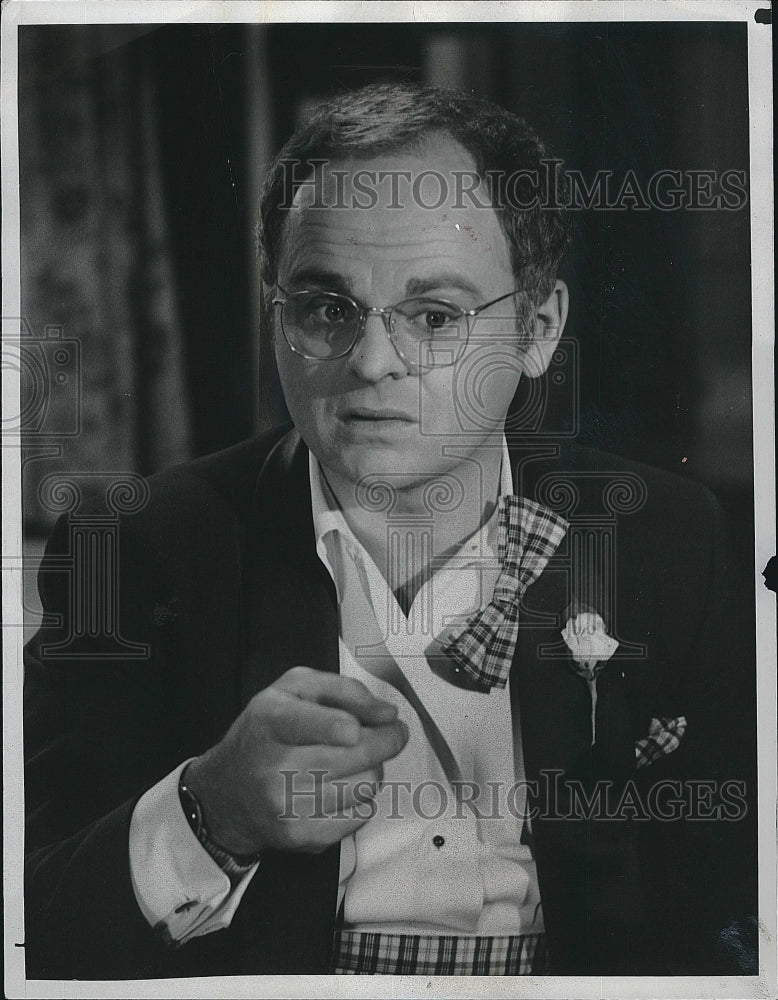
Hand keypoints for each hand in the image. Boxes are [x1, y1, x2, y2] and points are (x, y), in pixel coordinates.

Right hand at [184, 666, 407, 855]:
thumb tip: (385, 713)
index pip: (315, 723)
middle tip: (392, 732)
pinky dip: (362, 799)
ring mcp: (287, 804)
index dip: (352, 723)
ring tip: (355, 761)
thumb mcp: (293, 689)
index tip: (381, 719)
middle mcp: (275, 764)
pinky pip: (361, 815)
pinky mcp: (301, 834)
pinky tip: (344, 788)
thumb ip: (342, 689)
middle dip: (387, 739)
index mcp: (271, 719)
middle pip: (357, 753)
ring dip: (372, 769)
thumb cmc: (266, 734)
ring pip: (366, 784)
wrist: (227, 792)